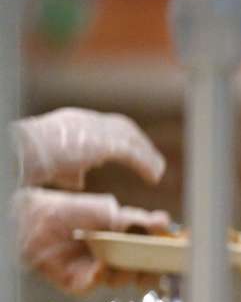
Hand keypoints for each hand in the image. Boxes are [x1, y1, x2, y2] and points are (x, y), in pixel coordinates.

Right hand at [13, 107, 165, 189]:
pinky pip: (131, 154)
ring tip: (158, 173)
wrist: (21, 152)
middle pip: (123, 127)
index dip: (122, 139)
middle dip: (140, 144)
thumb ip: (70, 170)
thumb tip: (80, 181)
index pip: (105, 126)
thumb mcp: (54, 164)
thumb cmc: (31, 159)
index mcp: (76, 122)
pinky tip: (154, 177)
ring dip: (147, 155)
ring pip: (130, 139)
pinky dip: (145, 165)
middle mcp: (87, 121)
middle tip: (153, 161)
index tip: (133, 151)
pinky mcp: (102, 144)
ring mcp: (95, 129)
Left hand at [13, 188, 170, 294]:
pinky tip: (100, 265)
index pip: (155, 250)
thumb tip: (163, 223)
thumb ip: (136, 219)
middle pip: (145, 270)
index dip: (166, 251)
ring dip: (123, 268)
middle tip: (152, 259)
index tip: (175, 248)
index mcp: (129, 239)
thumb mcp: (109, 210)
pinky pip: (96, 283)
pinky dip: (100, 275)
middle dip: (151, 267)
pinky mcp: (81, 282)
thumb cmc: (73, 211)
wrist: (35, 220)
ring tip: (117, 255)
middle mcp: (118, 257)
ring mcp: (100, 271)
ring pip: (123, 279)